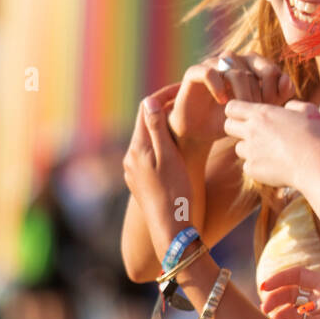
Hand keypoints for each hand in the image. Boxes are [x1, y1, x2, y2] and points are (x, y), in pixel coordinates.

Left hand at [123, 89, 201, 256]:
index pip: (146, 110)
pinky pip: (150, 156)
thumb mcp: (169, 157)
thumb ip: (158, 129)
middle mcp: (131, 158)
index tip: (183, 90)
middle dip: (164, 111)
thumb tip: (150, 101)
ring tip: (185, 124)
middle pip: (146, 124)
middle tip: (187, 102)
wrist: (170, 228)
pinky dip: (162, 147)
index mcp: (138, 149)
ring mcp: (134, 171)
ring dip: (163, 129)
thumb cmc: (175, 192)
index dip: (164, 96)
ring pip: (148, 140)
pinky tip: (178, 151)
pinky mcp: (140, 182)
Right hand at [171, 53, 294, 148]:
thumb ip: (277, 95)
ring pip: (235, 70)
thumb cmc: (232, 117)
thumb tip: (287, 80)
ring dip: (241, 92)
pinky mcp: (194, 71)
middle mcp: (233, 59)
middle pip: (254, 70)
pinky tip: (222, 102)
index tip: (268, 109)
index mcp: (251, 64)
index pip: (271, 69)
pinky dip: (218, 87)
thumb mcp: (258, 109)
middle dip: (258, 94)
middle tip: (255, 112)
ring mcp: (213, 63)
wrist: (201, 130)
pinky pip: (209, 72)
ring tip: (240, 109)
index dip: (274, 90)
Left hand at [223, 99, 319, 191]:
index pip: (232, 107)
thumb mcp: (309, 111)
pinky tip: (275, 165)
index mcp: (262, 113)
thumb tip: (288, 108)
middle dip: (237, 128)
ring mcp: (250, 151)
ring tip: (270, 151)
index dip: (238, 110)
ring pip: (238, 148)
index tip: (249, 115)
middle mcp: (251, 131)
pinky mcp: (252, 169)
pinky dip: (258, 166)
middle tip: (255, 132)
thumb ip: (294, 106)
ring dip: (250, 148)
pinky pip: (248, 166)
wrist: (315, 164)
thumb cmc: (315, 136)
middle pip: (227, 126)